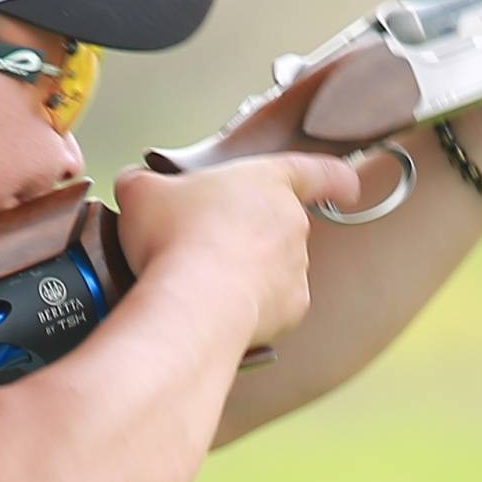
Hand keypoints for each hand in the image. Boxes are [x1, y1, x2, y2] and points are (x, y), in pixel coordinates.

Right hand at [114, 146, 357, 347]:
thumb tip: (135, 187)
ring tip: (203, 280)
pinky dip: (248, 307)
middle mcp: (291, 224)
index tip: (346, 186)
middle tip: (208, 243)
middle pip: (281, 224)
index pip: (318, 171)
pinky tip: (216, 308)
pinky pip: (271, 305)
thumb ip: (143, 184)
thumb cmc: (175, 239)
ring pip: (276, 267)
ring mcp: (295, 269)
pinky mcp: (290, 310)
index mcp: (267, 182)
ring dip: (248, 271)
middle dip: (250, 233)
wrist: (193, 302)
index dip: (333, 177)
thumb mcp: (141, 193)